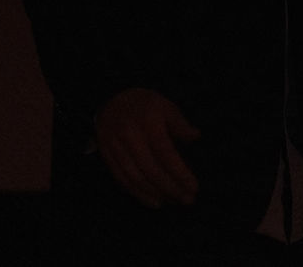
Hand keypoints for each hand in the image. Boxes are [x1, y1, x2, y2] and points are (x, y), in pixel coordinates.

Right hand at [95, 88, 200, 207]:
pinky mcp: (107, 156)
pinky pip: (122, 179)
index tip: (193, 186)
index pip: (165, 153)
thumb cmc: (143, 103)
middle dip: (170, 188)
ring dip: (156, 194)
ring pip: (136, 178)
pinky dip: (138, 194)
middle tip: (187, 199)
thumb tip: (195, 137)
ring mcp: (116, 148)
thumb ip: (180, 123)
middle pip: (151, 170)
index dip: (179, 173)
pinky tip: (153, 201)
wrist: (109, 100)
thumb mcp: (165, 105)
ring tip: (173, 201)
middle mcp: (130, 137)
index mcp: (148, 123)